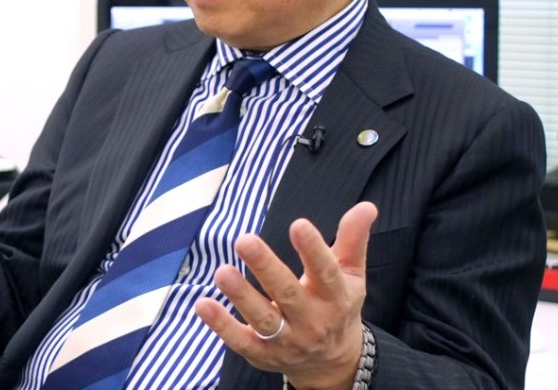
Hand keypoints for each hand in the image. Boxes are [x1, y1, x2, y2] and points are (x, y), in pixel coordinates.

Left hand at [194, 201, 377, 389]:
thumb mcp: (351, 275)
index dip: (313, 250)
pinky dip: (221, 325)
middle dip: (266, 268)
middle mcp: (312, 321)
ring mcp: (287, 341)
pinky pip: (240, 341)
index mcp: (336, 297)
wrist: (332, 362)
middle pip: (288, 294)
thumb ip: (353, 240)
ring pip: (263, 319)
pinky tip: (203, 304)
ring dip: (241, 296)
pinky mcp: (262, 354)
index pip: (326, 273)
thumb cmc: (337, 305)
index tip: (298, 225)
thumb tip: (367, 206)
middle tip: (244, 240)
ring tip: (221, 271)